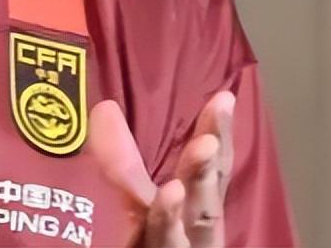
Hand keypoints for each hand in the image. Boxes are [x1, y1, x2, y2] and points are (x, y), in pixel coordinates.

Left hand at [89, 90, 234, 247]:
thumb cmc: (153, 244)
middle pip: (206, 200)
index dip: (220, 135)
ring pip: (191, 232)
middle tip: (207, 139)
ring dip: (189, 207)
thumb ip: (122, 164)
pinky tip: (165, 205)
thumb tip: (105, 109)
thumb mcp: (136, 205)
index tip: (225, 97)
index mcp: (194, 211)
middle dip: (207, 171)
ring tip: (181, 180)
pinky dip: (167, 229)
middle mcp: (196, 233)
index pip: (212, 170)